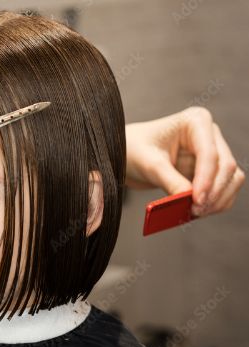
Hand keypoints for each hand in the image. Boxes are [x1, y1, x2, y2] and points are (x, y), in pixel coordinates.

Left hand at [125, 106, 244, 216]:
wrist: (128, 154)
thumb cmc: (135, 150)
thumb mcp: (149, 165)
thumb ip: (170, 181)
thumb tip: (189, 199)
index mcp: (196, 121)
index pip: (209, 153)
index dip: (206, 179)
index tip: (196, 200)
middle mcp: (210, 134)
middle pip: (226, 167)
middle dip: (214, 192)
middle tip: (196, 211)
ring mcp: (213, 152)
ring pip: (231, 179)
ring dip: (218, 199)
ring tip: (195, 213)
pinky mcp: (210, 170)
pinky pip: (223, 189)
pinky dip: (214, 202)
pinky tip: (196, 211)